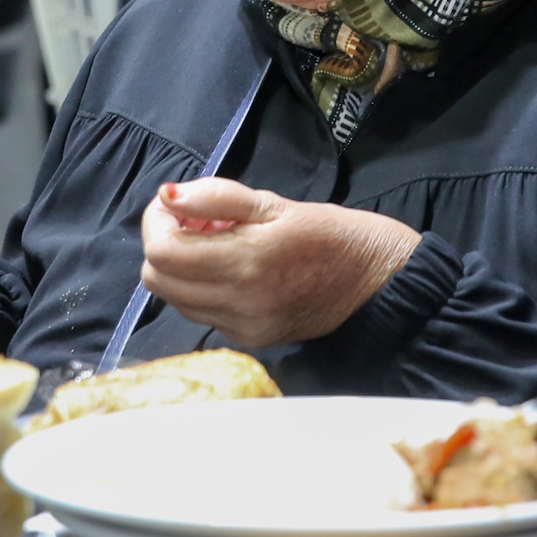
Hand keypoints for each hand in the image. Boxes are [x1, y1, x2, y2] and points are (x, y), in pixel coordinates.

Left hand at [139, 179, 418, 348]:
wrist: (380, 283)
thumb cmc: (334, 235)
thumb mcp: (276, 203)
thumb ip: (217, 198)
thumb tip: (168, 196)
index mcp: (247, 261)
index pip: (162, 252)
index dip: (156, 221)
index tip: (176, 203)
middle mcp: (239, 302)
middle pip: (158, 280)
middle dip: (164, 243)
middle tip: (196, 220)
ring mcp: (243, 327)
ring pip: (175, 300)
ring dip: (181, 268)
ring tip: (217, 242)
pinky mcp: (251, 339)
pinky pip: (203, 314)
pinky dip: (202, 288)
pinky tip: (232, 267)